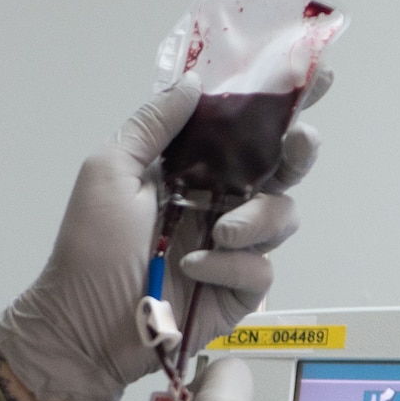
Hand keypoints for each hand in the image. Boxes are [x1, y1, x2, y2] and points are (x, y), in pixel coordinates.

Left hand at [0, 73, 324, 400]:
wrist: (81, 325)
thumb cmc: (89, 247)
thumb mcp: (110, 171)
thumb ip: (153, 125)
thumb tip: (196, 82)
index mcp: (193, 169)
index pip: (244, 129)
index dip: (281, 103)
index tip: (318, 75)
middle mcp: (220, 202)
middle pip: (283, 168)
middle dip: (300, 150)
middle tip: (300, 142)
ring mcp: (233, 248)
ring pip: (283, 217)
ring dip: (258, 218)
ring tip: (219, 232)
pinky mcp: (238, 291)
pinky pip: (261, 269)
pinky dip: (230, 266)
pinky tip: (192, 269)